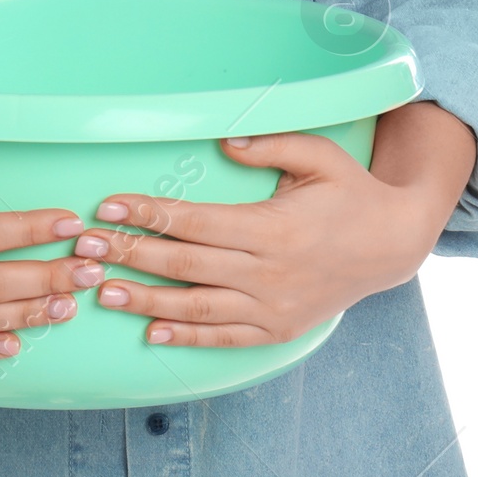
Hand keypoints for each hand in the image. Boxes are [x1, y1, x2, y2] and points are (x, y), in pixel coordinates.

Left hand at [69, 101, 477, 347]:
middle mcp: (268, 272)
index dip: (148, 215)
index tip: (108, 208)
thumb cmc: (350, 192)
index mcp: (273, 227)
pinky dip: (187, 337)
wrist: (392, 246)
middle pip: (185, 265)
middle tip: (86, 249)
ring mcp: (273, 307)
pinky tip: (152, 332)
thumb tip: (224, 139)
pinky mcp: (278, 330)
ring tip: (104, 291)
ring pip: (197, 307)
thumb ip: (271, 145)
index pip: (195, 221)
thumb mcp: (319, 156)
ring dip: (146, 301)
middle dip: (132, 255)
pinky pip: (224, 337)